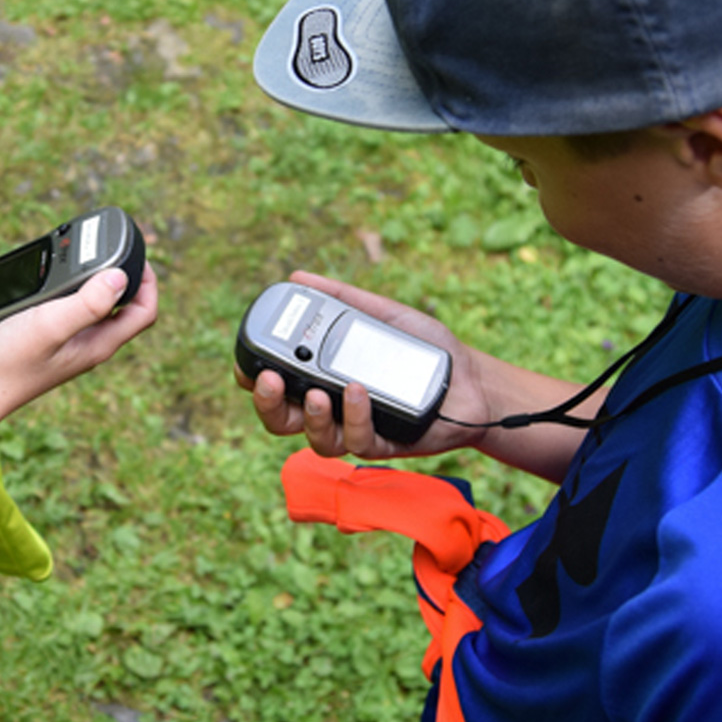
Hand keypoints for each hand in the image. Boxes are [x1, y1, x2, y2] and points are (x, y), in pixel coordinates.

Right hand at [0, 263, 159, 421]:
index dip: (149, 281)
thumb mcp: (50, 325)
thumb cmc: (9, 362)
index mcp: (100, 343)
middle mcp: (90, 345)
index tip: (136, 255)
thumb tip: (121, 276)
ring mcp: (70, 345)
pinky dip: (65, 291)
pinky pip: (69, 311)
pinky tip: (46, 281)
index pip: (145, 312)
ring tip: (78, 259)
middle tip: (108, 250)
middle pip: (124, 307)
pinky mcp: (49, 342)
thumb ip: (87, 302)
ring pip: (95, 307)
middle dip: (122, 276)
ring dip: (92, 281)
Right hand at [233, 271, 497, 461]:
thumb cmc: (424, 348)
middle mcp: (333, 409)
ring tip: (319, 393)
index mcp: (324, 378)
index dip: (252, 379)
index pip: (276, 385)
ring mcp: (356, 429)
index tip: (248, 363)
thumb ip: (342, 299)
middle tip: (270, 381)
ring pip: (316, 439)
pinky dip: (355, 416)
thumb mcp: (381, 314)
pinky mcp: (385, 445)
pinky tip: (359, 391)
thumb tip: (298, 277)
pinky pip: (359, 440)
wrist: (472, 377)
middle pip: (282, 420)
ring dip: (312, 417)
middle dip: (268, 404)